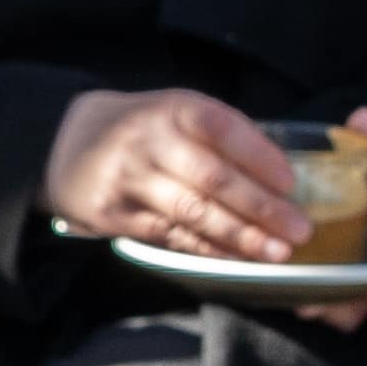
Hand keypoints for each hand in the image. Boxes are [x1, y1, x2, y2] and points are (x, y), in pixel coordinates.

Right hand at [42, 85, 307, 265]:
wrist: (67, 144)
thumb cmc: (144, 129)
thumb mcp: (177, 113)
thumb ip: (222, 137)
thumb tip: (284, 178)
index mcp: (172, 108)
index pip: (222, 128)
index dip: (259, 156)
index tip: (292, 183)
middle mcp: (148, 140)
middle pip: (211, 177)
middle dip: (260, 208)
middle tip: (299, 230)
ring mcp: (128, 178)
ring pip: (192, 212)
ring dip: (240, 236)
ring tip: (277, 252)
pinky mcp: (113, 214)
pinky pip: (171, 235)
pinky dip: (210, 249)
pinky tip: (238, 258)